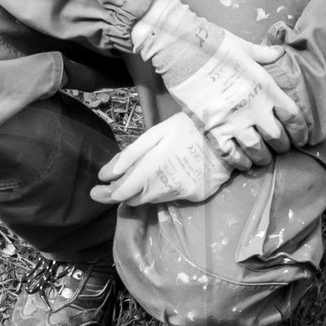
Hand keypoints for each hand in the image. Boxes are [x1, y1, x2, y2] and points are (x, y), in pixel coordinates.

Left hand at [91, 112, 237, 206]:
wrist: (229, 133)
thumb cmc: (189, 127)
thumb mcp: (157, 132)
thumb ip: (130, 155)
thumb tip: (105, 175)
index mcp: (153, 169)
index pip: (122, 193)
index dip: (107, 194)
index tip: (95, 191)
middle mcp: (166, 187)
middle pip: (135, 199)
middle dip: (123, 193)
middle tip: (112, 185)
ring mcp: (183, 193)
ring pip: (152, 199)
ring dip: (143, 191)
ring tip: (143, 174)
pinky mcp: (196, 196)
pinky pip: (171, 197)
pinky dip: (163, 190)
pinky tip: (167, 174)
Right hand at [130, 0, 306, 156]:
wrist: (185, 54)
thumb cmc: (217, 47)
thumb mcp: (246, 48)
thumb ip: (265, 55)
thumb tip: (278, 52)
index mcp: (267, 88)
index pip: (293, 116)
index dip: (300, 131)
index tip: (301, 138)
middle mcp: (254, 109)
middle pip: (277, 137)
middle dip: (282, 146)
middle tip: (281, 148)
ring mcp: (234, 122)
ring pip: (257, 151)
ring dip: (263, 158)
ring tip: (263, 159)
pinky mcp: (213, 131)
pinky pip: (231, 155)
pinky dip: (240, 162)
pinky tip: (244, 164)